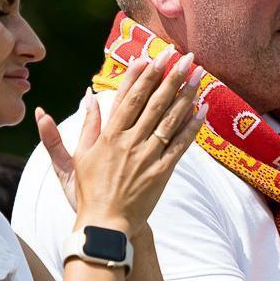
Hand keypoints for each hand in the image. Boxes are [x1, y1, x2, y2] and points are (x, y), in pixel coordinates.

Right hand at [38, 49, 203, 233]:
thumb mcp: (76, 157)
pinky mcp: (161, 171)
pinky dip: (192, 127)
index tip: (153, 56)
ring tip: (199, 74)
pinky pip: (180, 145)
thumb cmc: (88, 191)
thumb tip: (86, 96)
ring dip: (186, 94)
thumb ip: (83, 125)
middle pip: (153, 102)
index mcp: (108, 135)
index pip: (128, 98)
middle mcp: (129, 142)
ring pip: (169, 119)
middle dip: (170, 76)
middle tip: (184, 56)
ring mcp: (147, 156)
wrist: (105, 224)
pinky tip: (203, 109)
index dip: (142, 76)